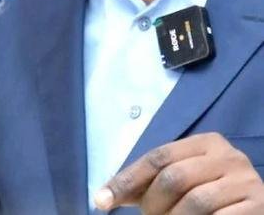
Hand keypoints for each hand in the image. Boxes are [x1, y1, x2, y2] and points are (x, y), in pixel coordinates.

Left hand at [94, 132, 263, 213]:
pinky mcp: (259, 206)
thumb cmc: (213, 194)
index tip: (102, 201)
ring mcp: (247, 181)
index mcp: (206, 143)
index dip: (127, 179)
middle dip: (152, 204)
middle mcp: (229, 156)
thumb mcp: (182, 180)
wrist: (256, 209)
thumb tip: (104, 197)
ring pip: (195, 202)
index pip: (157, 157)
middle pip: (174, 177)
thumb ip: (148, 183)